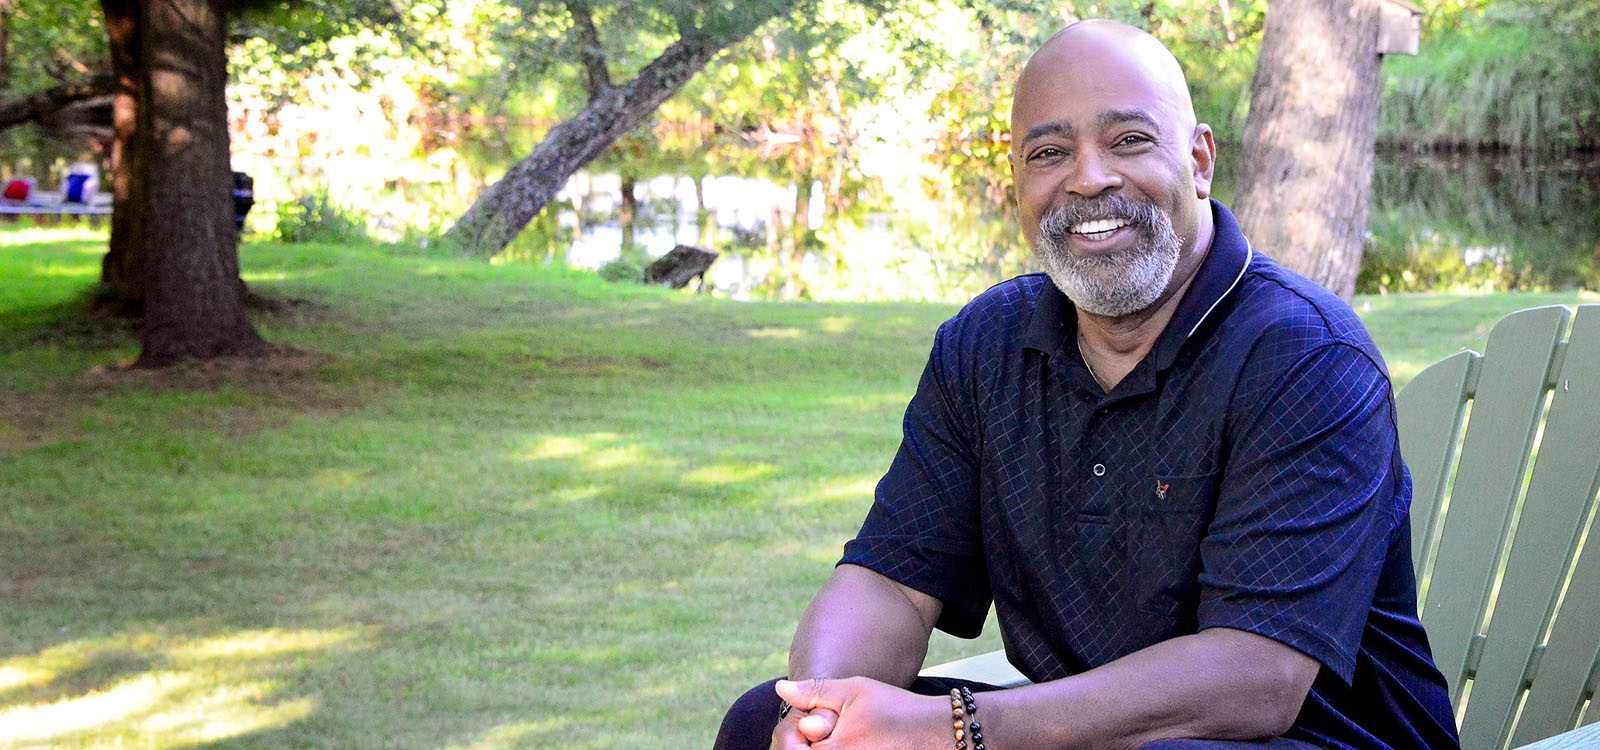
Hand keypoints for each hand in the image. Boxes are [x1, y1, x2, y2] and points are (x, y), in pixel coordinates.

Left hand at [774, 677, 950, 748]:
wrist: (939, 733)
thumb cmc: (897, 709)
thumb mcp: (854, 691)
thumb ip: (814, 692)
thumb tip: (780, 689)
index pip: (788, 749)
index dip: (790, 735)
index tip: (807, 723)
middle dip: (801, 745)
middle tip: (818, 730)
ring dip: (816, 749)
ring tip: (835, 736)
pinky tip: (850, 744)